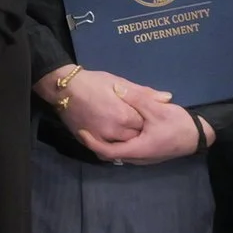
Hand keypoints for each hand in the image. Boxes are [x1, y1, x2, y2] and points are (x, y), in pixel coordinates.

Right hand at [39, 67, 158, 144]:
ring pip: (122, 145)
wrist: (65, 89)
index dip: (145, 119)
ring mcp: (103, 138)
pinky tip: (114, 139)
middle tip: (130, 120)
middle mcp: (116, 131)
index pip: (144, 124)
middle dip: (137, 131)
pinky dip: (112, 147)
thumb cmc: (93, 82)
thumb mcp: (119, 82)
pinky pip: (106, 151)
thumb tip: (168, 98)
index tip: (143, 114)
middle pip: (135, 137)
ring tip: (122, 128)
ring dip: (125, 139)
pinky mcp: (91, 141)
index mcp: (126, 116)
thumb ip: (144, 93)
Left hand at [86, 97, 207, 166]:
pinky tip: (116, 130)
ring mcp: (144, 158)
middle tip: (86, 128)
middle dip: (97, 143)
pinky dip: (118, 142)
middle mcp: (138, 158)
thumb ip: (136, 98)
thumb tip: (116, 88)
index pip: (107, 151)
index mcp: (137, 149)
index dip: (92, 142)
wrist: (199, 137)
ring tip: (98, 128)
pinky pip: (128, 151)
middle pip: (110, 154)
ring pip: (119, 153)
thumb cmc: (178, 125)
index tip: (81, 131)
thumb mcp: (157, 108)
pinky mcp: (149, 154)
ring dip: (108, 143)